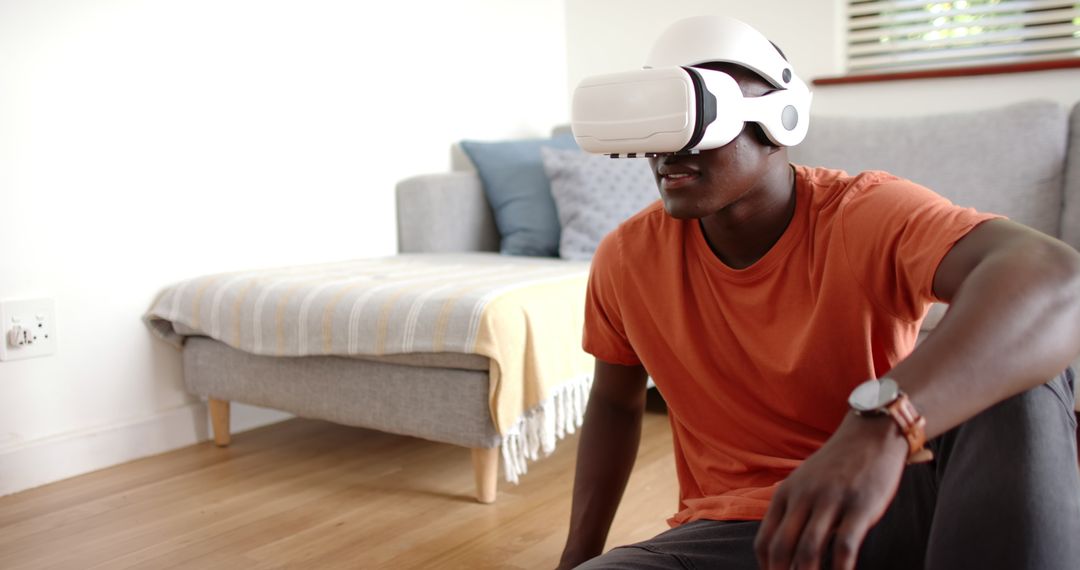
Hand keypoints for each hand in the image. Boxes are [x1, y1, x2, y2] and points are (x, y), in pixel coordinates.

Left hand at [754, 412, 908, 569]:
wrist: (871, 434)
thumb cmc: (837, 465)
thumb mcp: (803, 482)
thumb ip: (792, 511)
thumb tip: (783, 550)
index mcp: (785, 494)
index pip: (764, 541)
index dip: (766, 569)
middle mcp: (803, 498)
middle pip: (782, 548)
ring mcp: (830, 501)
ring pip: (809, 550)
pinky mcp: (859, 506)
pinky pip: (845, 545)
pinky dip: (840, 569)